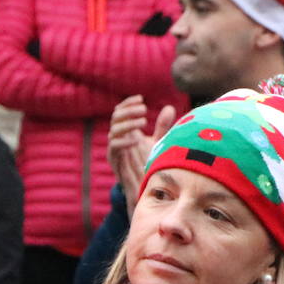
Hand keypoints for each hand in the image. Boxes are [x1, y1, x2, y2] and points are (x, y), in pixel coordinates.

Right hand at [108, 95, 175, 212]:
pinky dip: (123, 141)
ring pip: (113, 131)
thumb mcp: (158, 141)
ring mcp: (115, 149)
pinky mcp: (115, 161)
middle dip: (128, 111)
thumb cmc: (151, 161)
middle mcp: (119, 137)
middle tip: (143, 108)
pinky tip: (136, 139)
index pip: (120, 111)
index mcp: (126, 131)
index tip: (140, 98)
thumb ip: (162, 126)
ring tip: (143, 121)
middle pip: (115, 118)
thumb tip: (169, 107)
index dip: (128, 103)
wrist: (146, 185)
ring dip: (127, 124)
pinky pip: (114, 147)